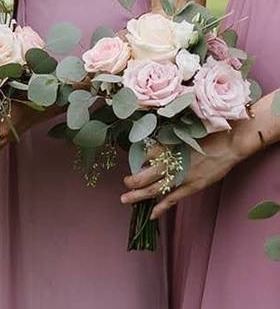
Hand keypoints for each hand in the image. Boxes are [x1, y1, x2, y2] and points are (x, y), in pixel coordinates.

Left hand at [121, 131, 248, 218]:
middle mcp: (168, 163)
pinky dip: (160, 207)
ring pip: (153, 189)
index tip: (132, 163)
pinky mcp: (190, 187)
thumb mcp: (180, 136)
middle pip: (143, 176)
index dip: (135, 161)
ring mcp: (179, 177)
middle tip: (124, 183)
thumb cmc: (205, 137)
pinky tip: (151, 214)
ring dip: (138, 195)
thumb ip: (165, 144)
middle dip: (131, 181)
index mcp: (165, 149)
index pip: (142, 157)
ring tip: (125, 199)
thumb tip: (150, 150)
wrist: (227, 145)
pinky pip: (171, 199)